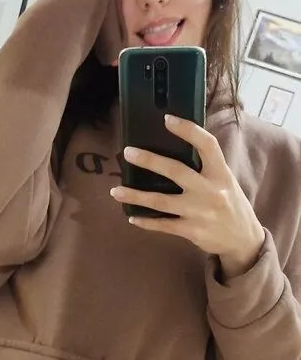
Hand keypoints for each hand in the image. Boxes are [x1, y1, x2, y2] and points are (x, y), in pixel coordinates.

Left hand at [110, 114, 265, 278]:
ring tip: (115, 191)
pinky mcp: (192, 231)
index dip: (188, 130)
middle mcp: (211, 191)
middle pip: (176, 171)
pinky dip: (146, 221)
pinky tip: (132, 217)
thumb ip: (207, 167)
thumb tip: (177, 147)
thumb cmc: (230, 204)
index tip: (167, 120)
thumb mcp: (226, 181)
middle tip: (128, 152)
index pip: (207, 145)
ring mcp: (200, 212)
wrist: (244, 240)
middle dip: (149, 160)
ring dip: (135, 196)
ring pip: (161, 202)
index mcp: (221, 173)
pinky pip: (163, 225)